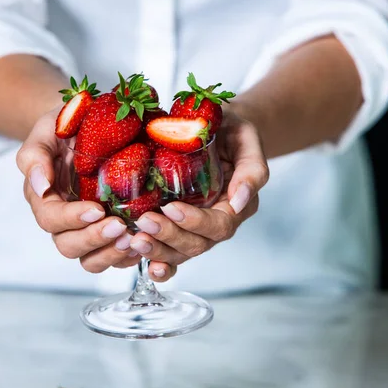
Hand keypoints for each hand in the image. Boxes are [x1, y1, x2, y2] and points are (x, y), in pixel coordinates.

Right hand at [16, 107, 140, 273]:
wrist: (90, 124)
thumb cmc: (67, 126)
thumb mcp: (48, 130)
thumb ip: (35, 155)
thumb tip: (40, 185)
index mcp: (45, 198)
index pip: (51, 219)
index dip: (71, 219)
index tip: (95, 210)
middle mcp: (64, 219)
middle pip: (68, 245)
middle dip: (93, 239)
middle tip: (119, 227)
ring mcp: (86, 228)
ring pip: (90, 258)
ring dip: (110, 253)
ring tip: (132, 239)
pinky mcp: (108, 232)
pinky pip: (113, 256)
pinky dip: (126, 256)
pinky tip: (142, 245)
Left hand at [129, 112, 268, 281]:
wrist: (215, 127)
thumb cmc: (231, 131)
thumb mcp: (247, 139)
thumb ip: (252, 169)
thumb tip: (240, 200)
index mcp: (236, 206)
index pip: (219, 226)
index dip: (195, 222)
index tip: (170, 208)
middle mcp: (216, 223)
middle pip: (196, 244)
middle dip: (169, 236)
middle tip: (144, 221)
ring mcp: (195, 229)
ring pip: (179, 252)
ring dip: (157, 250)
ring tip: (134, 240)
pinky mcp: (177, 227)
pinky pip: (169, 253)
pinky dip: (155, 261)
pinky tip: (137, 257)